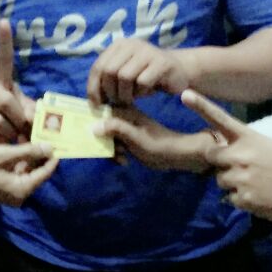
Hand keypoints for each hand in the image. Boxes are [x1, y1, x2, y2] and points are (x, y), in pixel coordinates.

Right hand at [0, 20, 35, 142]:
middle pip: (6, 101)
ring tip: (11, 137)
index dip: (4, 41)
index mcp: (1, 82)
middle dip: (18, 119)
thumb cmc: (9, 119)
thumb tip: (33, 119)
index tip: (5, 22)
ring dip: (10, 135)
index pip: (4, 59)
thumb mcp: (22, 110)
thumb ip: (32, 111)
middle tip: (23, 129)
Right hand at [0, 141, 57, 206]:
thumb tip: (50, 147)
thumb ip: (29, 151)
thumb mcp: (5, 154)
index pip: (45, 172)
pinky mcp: (6, 188)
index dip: (53, 157)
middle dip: (41, 154)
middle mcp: (21, 194)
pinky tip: (20, 144)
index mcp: (23, 189)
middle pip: (38, 172)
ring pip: (28, 171)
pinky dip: (21, 160)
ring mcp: (13, 192)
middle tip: (47, 136)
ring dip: (30, 155)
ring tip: (33, 136)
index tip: (60, 142)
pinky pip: (19, 173)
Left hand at [87, 38, 192, 105]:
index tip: (96, 105)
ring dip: (126, 94)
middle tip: (118, 102)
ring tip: (131, 98)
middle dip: (111, 92)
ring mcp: (147, 51)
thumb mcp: (125, 75)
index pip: (98, 66)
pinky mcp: (162, 62)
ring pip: (124, 76)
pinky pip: (143, 81)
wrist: (179, 71)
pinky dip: (142, 92)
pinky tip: (146, 92)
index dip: (94, 87)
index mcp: (119, 45)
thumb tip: (93, 100)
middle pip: (109, 71)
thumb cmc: (147, 76)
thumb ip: (108, 81)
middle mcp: (131, 44)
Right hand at [95, 105, 215, 171]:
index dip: (95, 127)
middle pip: (101, 127)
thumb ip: (115, 129)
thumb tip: (93, 126)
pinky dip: (117, 153)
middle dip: (104, 143)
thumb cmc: (158, 144)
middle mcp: (123, 117)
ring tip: (123, 158)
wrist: (177, 155)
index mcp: (124, 111)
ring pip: (107, 138)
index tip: (99, 141)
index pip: (99, 113)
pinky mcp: (130, 138)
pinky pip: (115, 145)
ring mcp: (126, 128)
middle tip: (117, 153)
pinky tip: (125, 161)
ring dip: (111, 150)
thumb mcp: (135, 138)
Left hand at [181, 89, 271, 223]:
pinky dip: (242, 200)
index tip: (185, 94)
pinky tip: (261, 197)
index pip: (221, 119)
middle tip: (240, 168)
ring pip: (220, 180)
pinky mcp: (244, 198)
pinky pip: (230, 199)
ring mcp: (241, 177)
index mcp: (250, 138)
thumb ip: (246, 147)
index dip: (201, 106)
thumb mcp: (270, 147)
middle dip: (219, 162)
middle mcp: (242, 155)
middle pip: (211, 156)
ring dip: (232, 183)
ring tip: (257, 184)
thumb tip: (225, 155)